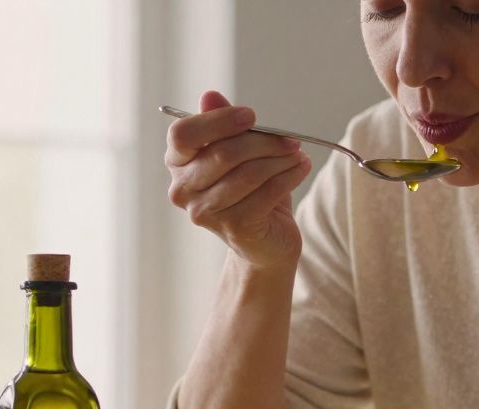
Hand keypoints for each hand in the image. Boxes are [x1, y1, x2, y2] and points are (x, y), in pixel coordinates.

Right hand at [165, 90, 312, 270]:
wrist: (265, 242)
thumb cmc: (251, 191)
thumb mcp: (238, 152)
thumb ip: (223, 125)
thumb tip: (210, 96)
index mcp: (177, 163)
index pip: (183, 134)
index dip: (218, 121)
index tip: (251, 116)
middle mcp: (183, 190)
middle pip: (223, 153)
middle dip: (264, 141)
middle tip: (290, 139)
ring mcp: (206, 213)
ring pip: (249, 173)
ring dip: (280, 159)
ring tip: (298, 155)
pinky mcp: (235, 228)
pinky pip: (267, 192)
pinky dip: (289, 176)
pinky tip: (301, 169)